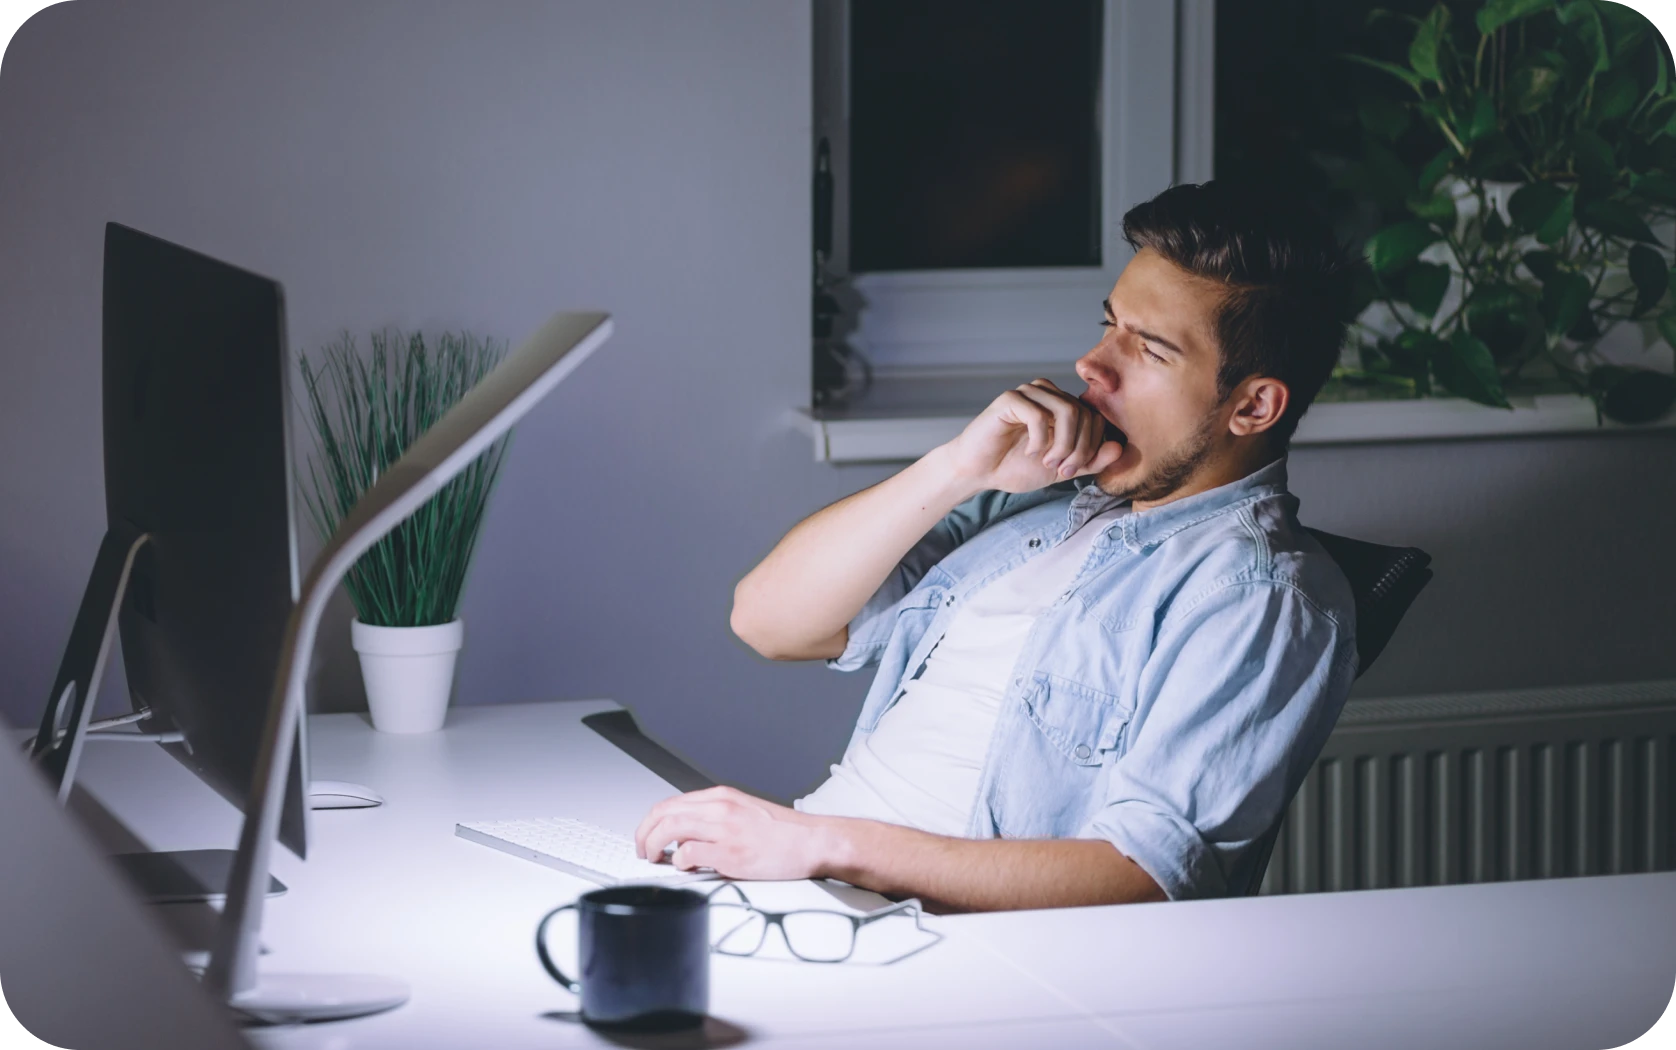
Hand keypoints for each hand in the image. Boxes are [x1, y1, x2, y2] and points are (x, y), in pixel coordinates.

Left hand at [634, 785, 831, 880]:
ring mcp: (726, 829)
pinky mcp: (732, 853)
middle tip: (643, 851)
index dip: (651, 822)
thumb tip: (686, 835)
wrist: (813, 841)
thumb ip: (716, 818)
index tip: (647, 836)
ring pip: (670, 829)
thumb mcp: (744, 811)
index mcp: (722, 797)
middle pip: (664, 813)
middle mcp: (721, 808)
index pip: (671, 803)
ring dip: (654, 846)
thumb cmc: (783, 832)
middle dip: (644, 834)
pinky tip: (684, 867)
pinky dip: (679, 861)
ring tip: (655, 859)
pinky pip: (690, 853)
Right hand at [941, 379, 1122, 494]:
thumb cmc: (1015, 467)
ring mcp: (1028, 393)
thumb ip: (1090, 461)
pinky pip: (1038, 414)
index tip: (1072, 470)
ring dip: (1062, 444)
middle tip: (1061, 469)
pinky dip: (1039, 439)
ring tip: (1048, 462)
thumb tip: (1119, 448)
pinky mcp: (1010, 399)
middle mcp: (1048, 394)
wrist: (978, 472)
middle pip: (1083, 413)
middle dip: (1078, 448)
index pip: (1095, 417)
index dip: (1091, 446)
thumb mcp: (1062, 469)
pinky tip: (1029, 451)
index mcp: (1062, 406)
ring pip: (1066, 410)